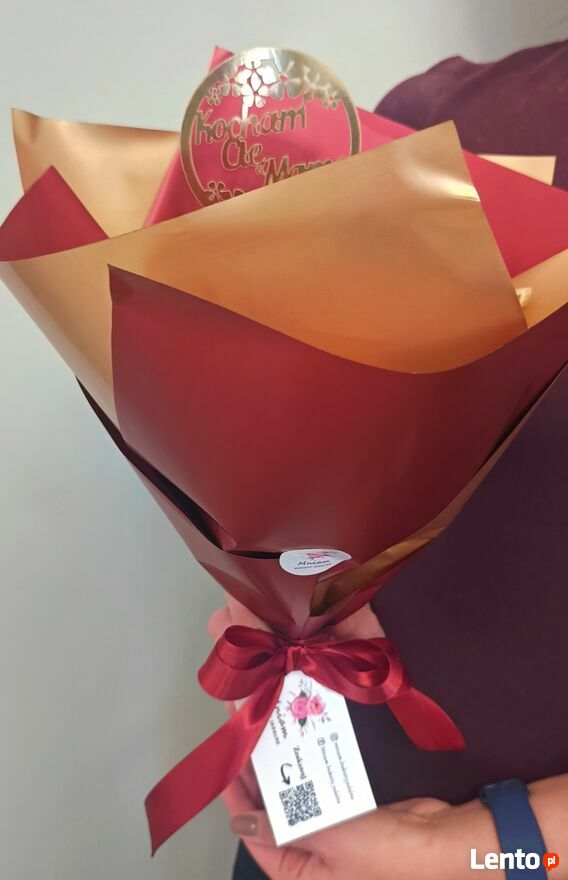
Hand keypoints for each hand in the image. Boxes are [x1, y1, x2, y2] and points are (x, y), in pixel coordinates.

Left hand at [209, 600, 450, 879]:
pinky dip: (310, 767)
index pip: (255, 835)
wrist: (446, 844)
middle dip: (260, 773)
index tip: (227, 760)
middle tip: (247, 733)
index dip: (238, 797)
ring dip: (284, 766)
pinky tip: (301, 741)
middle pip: (273, 813)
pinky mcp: (353, 815)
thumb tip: (241, 822)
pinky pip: (321, 789)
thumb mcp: (329, 843)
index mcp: (301, 877)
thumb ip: (282, 829)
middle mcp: (314, 860)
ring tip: (269, 729)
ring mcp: (334, 836)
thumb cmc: (390, 858)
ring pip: (296, 797)